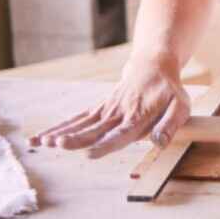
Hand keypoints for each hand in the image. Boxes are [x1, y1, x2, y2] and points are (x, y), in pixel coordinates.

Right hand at [28, 53, 190, 158]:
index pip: (121, 134)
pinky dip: (58, 127)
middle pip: (95, 129)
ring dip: (61, 132)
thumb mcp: (180, 106)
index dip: (106, 144)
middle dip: (76, 138)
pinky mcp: (98, 109)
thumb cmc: (169, 91)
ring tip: (41, 142)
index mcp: (138, 117)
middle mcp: (119, 114)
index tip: (90, 153)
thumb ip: (169, 125)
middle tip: (58, 143)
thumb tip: (159, 144)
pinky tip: (39, 138)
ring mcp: (106, 111)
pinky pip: (76, 119)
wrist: (154, 66)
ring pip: (80, 124)